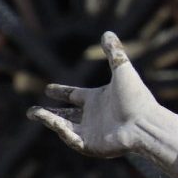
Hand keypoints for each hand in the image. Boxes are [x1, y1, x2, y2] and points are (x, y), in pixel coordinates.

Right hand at [27, 31, 157, 157]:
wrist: (145, 122)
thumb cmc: (136, 97)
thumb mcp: (122, 69)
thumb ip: (113, 52)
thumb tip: (107, 32)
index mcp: (98, 99)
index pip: (75, 96)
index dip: (61, 92)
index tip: (48, 89)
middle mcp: (94, 116)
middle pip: (66, 115)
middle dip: (48, 114)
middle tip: (31, 112)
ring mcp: (92, 132)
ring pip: (64, 127)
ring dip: (49, 121)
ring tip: (32, 113)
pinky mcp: (93, 145)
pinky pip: (72, 139)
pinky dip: (63, 132)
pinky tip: (54, 123)